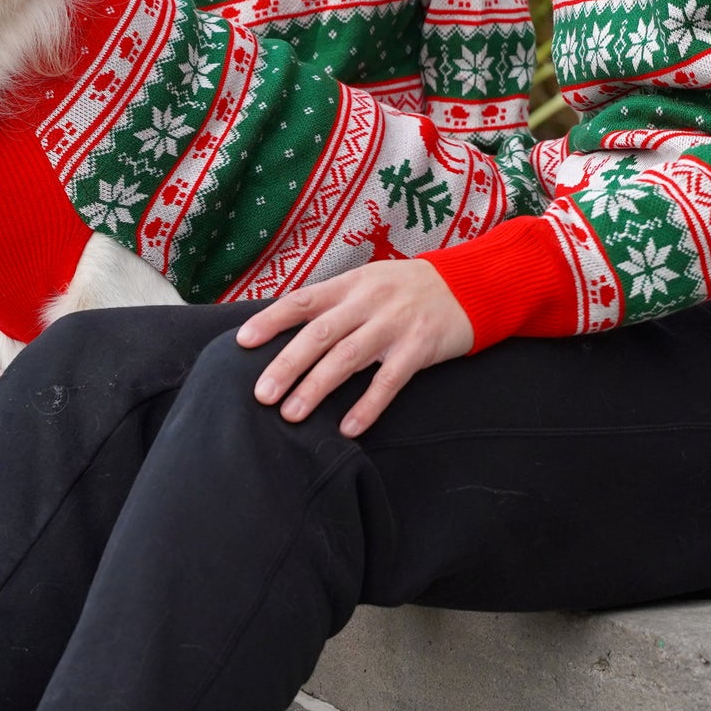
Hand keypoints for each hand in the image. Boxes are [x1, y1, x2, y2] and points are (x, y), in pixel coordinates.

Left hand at [237, 260, 473, 436]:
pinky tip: (348, 428)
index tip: (243, 343)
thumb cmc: (406, 289)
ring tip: (291, 414)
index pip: (303, 300)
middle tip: (261, 395)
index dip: (271, 320)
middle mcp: (369, 302)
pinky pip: (389, 381)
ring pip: (348, 357)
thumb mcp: (368, 283)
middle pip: (320, 333)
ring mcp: (394, 324)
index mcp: (351, 285)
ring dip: (317, 387)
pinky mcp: (420, 348)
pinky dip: (368, 405)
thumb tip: (284, 329)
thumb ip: (333, 304)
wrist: (467, 285)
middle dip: (287, 364)